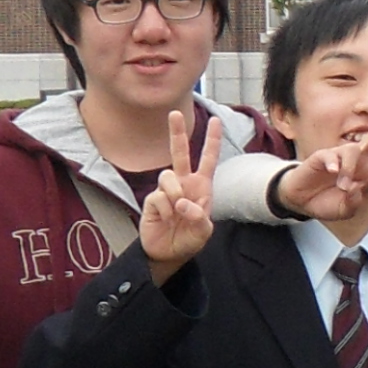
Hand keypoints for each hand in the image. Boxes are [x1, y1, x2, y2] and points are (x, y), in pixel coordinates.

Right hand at [137, 108, 220, 280]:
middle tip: (174, 113)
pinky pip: (158, 196)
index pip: (208, 159)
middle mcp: (183, 184)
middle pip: (179, 153)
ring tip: (176, 211)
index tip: (216, 120)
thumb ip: (198, 217)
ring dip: (175, 193)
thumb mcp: (203, 231)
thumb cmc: (189, 239)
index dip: (212, 141)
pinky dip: (165, 210)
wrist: (168, 254)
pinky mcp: (152, 200)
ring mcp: (166, 190)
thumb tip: (182, 203)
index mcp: (201, 186)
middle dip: (176, 132)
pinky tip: (165, 219)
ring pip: (167, 176)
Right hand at [274, 103, 367, 225]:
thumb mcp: (344, 211)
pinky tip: (333, 172)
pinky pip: (333, 157)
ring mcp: (341, 157)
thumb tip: (356, 189)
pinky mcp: (324, 157)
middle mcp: (359, 162)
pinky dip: (335, 165)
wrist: (301, 200)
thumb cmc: (327, 202)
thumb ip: (353, 204)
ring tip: (343, 185)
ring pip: (355, 149)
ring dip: (351, 170)